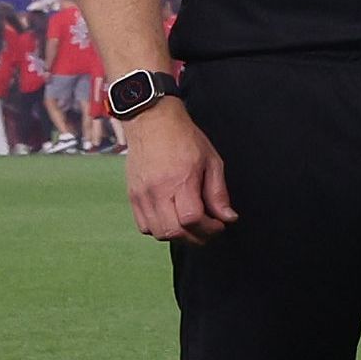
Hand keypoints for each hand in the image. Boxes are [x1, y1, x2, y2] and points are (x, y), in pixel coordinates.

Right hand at [122, 99, 234, 245]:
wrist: (151, 121)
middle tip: (208, 230)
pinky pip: (144, 226)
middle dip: (196, 238)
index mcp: (180, 180)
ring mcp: (141, 195)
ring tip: (192, 226)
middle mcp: (157, 190)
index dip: (209, 229)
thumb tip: (228, 218)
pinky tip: (173, 219)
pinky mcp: (132, 196)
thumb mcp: (211, 161)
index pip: (192, 219)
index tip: (219, 225)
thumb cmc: (184, 138)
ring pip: (157, 233)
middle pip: (173, 232)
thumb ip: (218, 193)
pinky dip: (160, 229)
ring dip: (178, 236)